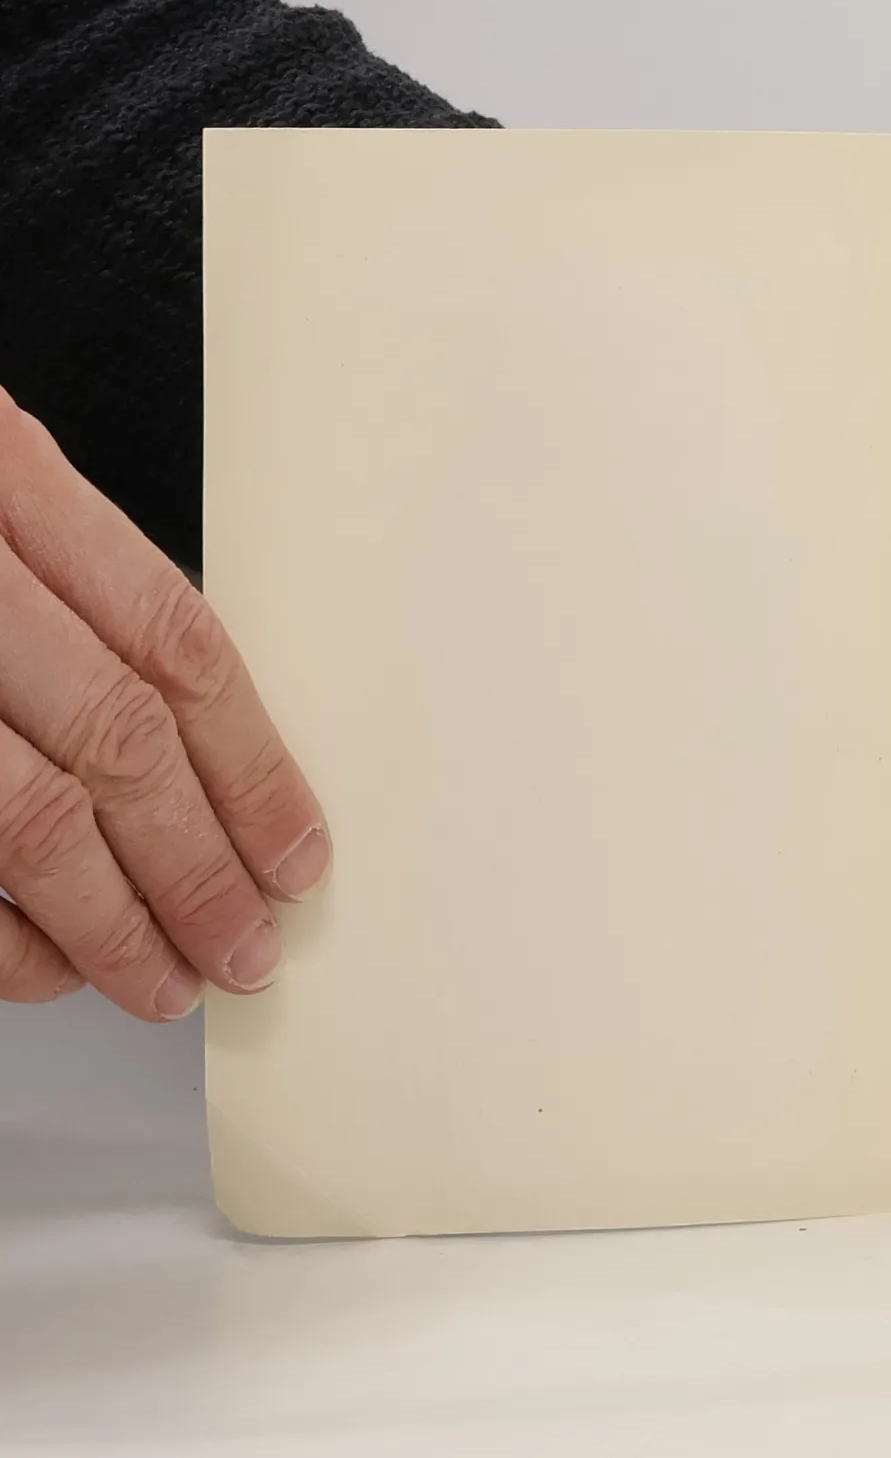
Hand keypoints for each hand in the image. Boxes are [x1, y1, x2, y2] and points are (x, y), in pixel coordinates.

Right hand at [0, 395, 328, 1019]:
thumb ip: (63, 588)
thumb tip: (199, 751)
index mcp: (3, 478)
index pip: (175, 642)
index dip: (253, 764)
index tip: (295, 852)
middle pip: (119, 742)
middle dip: (200, 865)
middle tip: (248, 944)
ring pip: (31, 819)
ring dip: (114, 922)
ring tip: (170, 980)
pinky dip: (0, 935)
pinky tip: (44, 965)